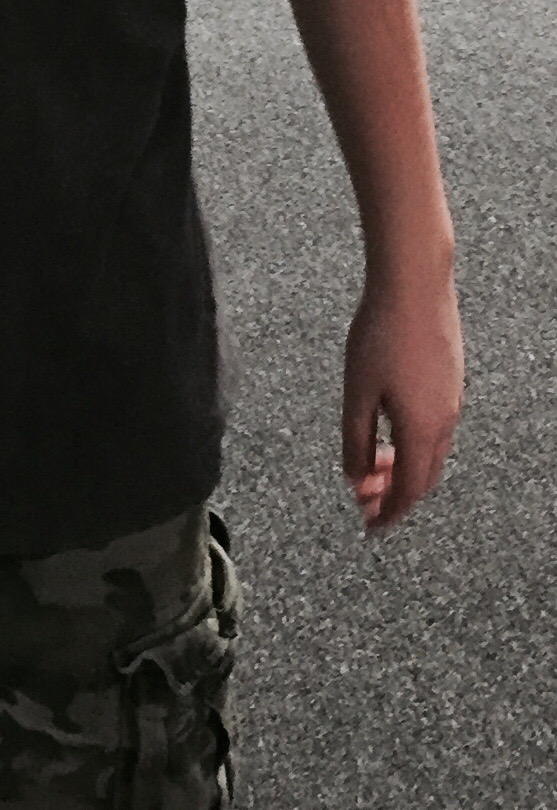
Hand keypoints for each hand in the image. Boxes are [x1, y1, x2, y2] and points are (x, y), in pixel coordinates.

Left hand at [342, 265, 463, 536]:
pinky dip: (412, 441)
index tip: (371, 526)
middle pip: (425, 475)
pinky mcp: (450, 378)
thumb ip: (355, 442)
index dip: (390, 513)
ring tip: (372, 463)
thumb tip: (356, 479)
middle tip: (365, 499)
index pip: (410, 490)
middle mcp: (446, 419)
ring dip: (403, 465)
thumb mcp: (356, 395)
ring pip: (431, 449)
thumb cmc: (381, 334)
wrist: (415, 283)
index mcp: (423, 429)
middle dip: (395, 493)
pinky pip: (435, 425)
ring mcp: (453, 397)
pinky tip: (388, 427)